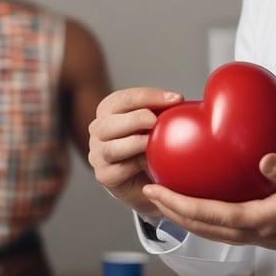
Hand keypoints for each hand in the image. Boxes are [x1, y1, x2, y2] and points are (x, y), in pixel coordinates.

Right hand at [88, 87, 182, 217]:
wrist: (148, 179)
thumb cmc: (152, 143)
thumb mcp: (157, 122)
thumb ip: (163, 110)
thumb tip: (178, 100)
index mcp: (109, 109)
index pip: (124, 98)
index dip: (150, 97)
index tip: (177, 99)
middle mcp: (98, 129)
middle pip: (110, 122)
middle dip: (136, 119)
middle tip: (156, 121)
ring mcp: (97, 154)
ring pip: (112, 148)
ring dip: (135, 144)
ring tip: (154, 143)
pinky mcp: (104, 175)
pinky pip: (119, 170)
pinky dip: (136, 167)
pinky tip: (152, 164)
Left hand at [142, 153, 275, 253]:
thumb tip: (265, 158)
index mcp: (254, 221)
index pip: (206, 214)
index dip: (177, 203)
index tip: (156, 190)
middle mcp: (245, 232)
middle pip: (196, 225)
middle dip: (168, 210)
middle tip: (148, 190)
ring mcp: (246, 235)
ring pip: (203, 229)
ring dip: (179, 214)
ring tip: (163, 197)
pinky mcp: (249, 232)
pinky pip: (215, 226)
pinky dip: (197, 215)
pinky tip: (195, 200)